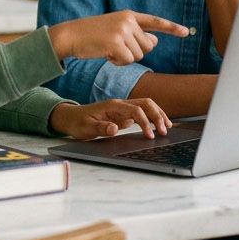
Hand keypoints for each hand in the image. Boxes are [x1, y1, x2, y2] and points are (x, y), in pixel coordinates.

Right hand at [48, 11, 189, 64]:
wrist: (70, 35)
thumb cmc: (92, 35)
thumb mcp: (116, 30)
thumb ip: (135, 34)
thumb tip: (155, 41)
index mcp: (129, 15)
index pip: (155, 21)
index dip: (171, 27)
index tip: (186, 32)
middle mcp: (128, 20)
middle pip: (148, 46)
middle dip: (135, 52)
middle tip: (116, 48)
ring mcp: (122, 30)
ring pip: (139, 55)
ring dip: (125, 58)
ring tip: (109, 49)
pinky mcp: (115, 42)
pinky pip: (127, 60)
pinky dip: (118, 62)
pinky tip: (106, 54)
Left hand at [49, 98, 171, 140]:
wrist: (71, 117)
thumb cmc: (78, 123)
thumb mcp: (86, 128)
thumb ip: (100, 128)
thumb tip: (115, 129)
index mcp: (112, 106)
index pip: (135, 111)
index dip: (145, 122)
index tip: (150, 136)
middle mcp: (120, 104)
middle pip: (145, 103)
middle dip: (157, 115)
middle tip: (164, 130)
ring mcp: (122, 108)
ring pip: (145, 105)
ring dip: (157, 114)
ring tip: (167, 126)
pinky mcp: (123, 113)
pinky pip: (141, 111)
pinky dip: (152, 117)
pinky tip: (158, 125)